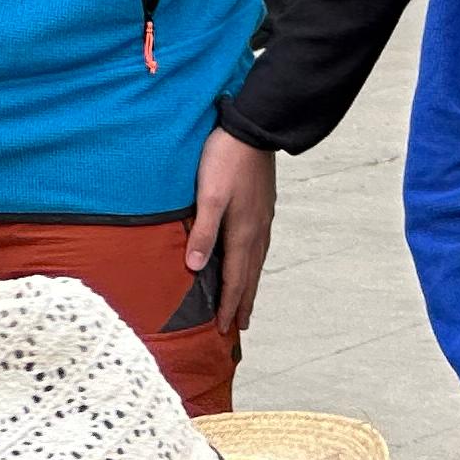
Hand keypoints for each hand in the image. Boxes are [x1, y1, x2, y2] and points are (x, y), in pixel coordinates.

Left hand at [186, 131, 279, 339]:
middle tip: (240, 326)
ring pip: (257, 262)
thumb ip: (203, 232)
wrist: (254, 131)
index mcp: (243, 232)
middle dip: (244, 302)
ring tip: (246, 302)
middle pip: (251, 276)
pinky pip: (259, 247)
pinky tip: (250, 262)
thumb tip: (196, 268)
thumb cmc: (226, 160)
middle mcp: (257, 231)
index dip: (230, 305)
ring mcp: (262, 220)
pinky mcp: (262, 209)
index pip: (237, 279)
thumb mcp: (209, 196)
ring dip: (250, 286)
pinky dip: (253, 265)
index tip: (225, 328)